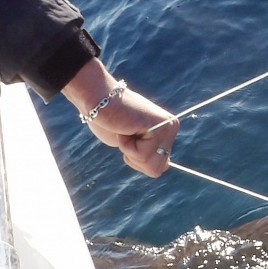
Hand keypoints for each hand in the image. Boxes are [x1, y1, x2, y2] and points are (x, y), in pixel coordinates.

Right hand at [63, 59, 178, 176]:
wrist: (96, 97)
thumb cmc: (107, 120)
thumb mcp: (131, 143)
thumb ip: (148, 153)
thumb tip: (163, 169)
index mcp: (167, 131)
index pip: (159, 167)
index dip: (138, 160)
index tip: (129, 138)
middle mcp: (171, 128)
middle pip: (156, 170)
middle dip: (135, 158)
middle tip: (126, 134)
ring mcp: (167, 127)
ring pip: (152, 166)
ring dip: (130, 152)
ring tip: (126, 130)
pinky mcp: (159, 127)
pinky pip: (141, 155)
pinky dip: (125, 145)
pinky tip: (123, 127)